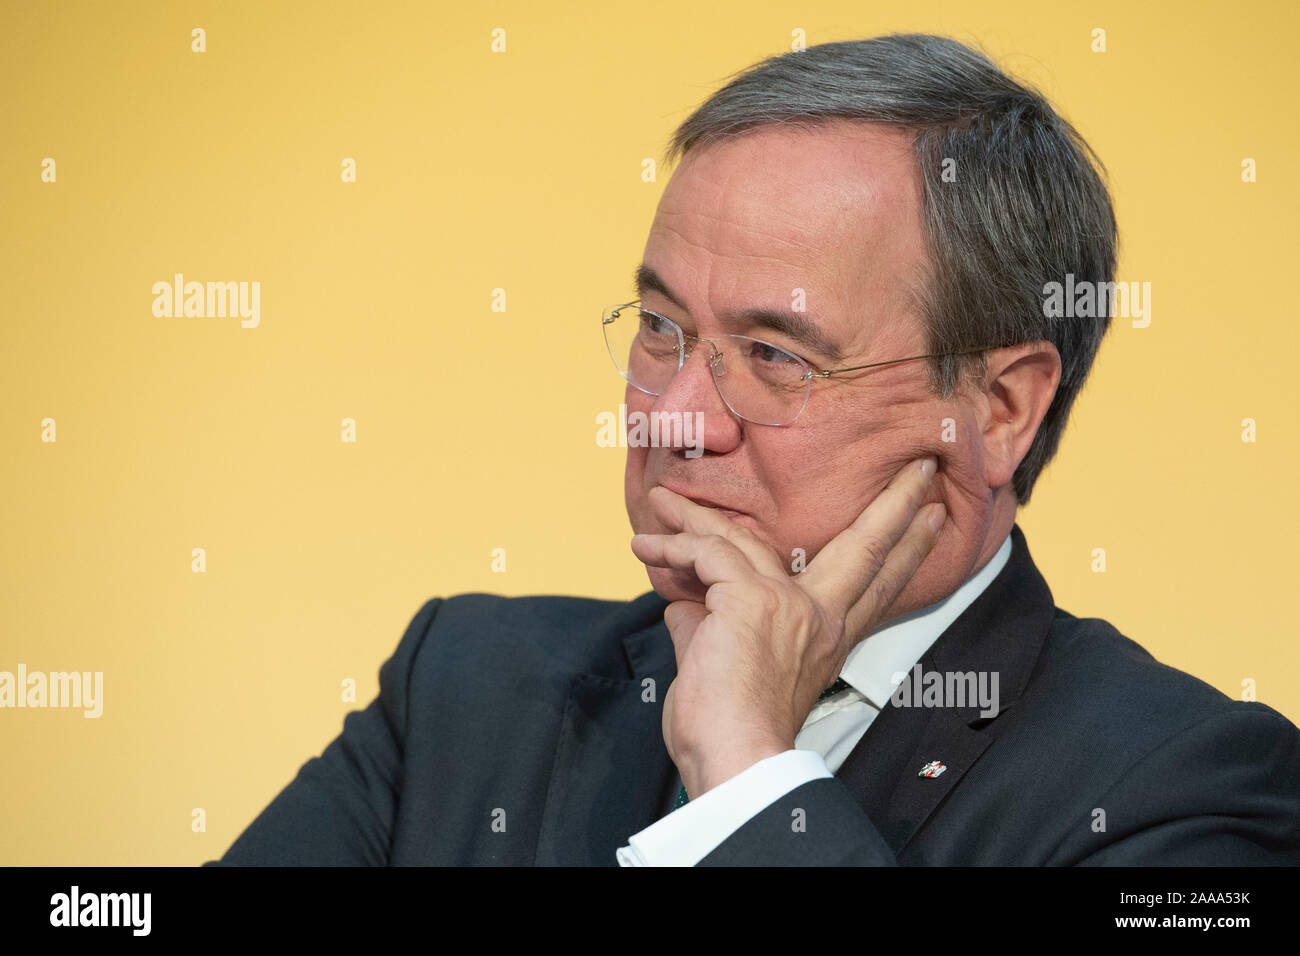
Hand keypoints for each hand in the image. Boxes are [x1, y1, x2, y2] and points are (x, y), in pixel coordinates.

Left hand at [630, 456, 943, 798]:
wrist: (735, 763)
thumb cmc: (732, 734)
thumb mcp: (733, 671)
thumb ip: (714, 628)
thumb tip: (682, 605)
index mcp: (827, 639)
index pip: (875, 588)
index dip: (906, 551)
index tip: (934, 518)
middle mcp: (818, 618)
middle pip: (866, 548)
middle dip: (897, 505)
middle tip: (922, 469)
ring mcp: (787, 606)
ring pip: (741, 539)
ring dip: (692, 516)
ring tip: (662, 499)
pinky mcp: (748, 602)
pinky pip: (703, 555)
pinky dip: (669, 550)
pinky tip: (644, 548)